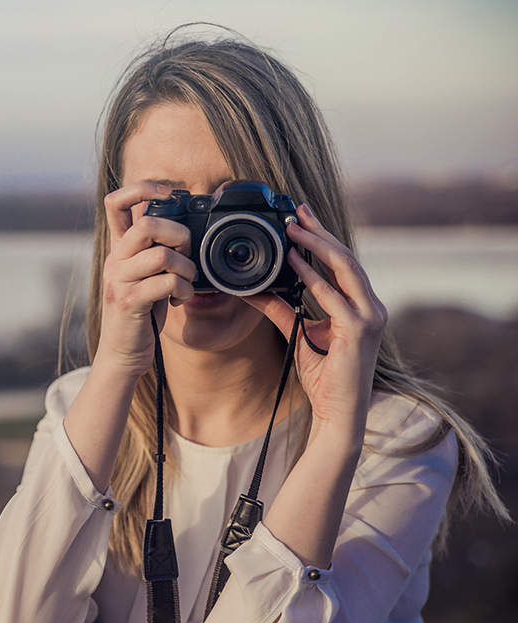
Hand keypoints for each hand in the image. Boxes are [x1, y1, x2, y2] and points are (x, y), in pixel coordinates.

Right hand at [97, 181, 196, 378]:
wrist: (121, 354)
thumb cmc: (141, 314)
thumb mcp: (145, 276)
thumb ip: (155, 251)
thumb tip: (184, 228)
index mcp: (118, 249)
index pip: (116, 202)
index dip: (143, 189)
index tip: (170, 194)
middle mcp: (114, 260)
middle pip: (148, 225)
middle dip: (179, 235)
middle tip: (187, 253)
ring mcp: (119, 280)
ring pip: (162, 255)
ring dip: (186, 268)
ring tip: (186, 283)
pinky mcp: (129, 301)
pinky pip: (166, 282)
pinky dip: (184, 289)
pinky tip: (181, 299)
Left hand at [243, 204, 387, 433]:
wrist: (337, 413)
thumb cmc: (324, 376)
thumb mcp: (297, 333)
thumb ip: (279, 308)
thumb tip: (251, 289)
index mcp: (361, 306)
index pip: (343, 263)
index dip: (323, 237)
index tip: (301, 217)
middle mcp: (371, 307)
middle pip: (346, 258)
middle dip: (320, 231)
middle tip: (297, 210)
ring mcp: (369, 318)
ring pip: (344, 268)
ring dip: (317, 244)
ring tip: (293, 227)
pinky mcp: (359, 331)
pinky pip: (333, 296)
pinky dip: (312, 276)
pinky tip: (294, 261)